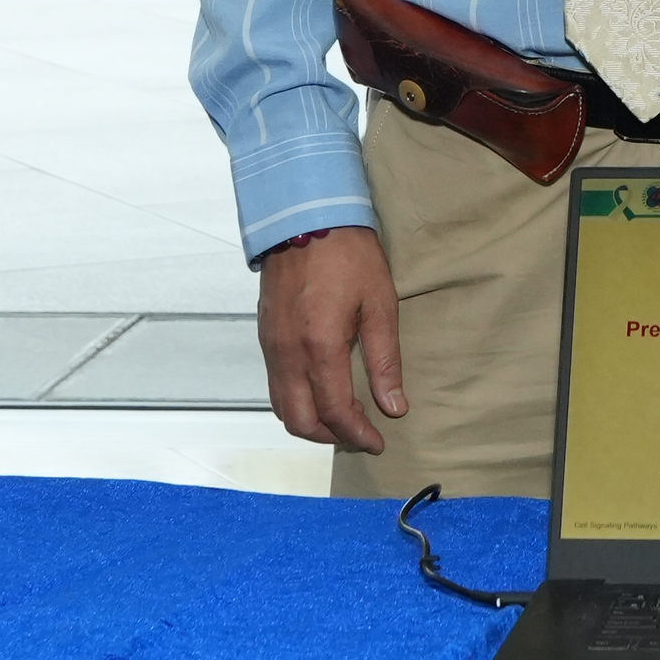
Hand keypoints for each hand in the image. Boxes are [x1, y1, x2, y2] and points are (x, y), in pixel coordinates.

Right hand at [256, 226, 405, 453]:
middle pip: (300, 421)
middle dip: (331, 436)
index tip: (378, 442)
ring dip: (310, 422)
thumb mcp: (380, 305)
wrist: (305, 217)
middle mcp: (288, 354)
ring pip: (282, 407)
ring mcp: (271, 346)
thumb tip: (394, 407)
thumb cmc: (348, 256)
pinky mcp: (265, 335)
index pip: (336, 412)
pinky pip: (275, 385)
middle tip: (360, 434)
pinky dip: (295, 401)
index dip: (358, 434)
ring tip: (341, 419)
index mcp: (320, 347)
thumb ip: (385, 361)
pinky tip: (319, 391)